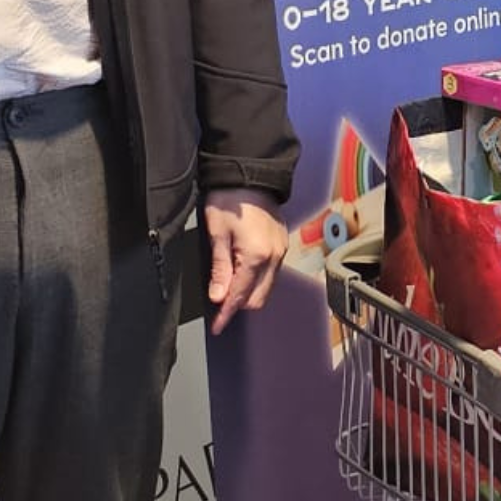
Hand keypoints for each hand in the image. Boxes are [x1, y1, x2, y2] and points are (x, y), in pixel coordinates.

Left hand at [201, 189, 287, 335]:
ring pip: (267, 287)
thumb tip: (218, 297)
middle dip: (238, 306)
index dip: (226, 314)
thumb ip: (220, 269)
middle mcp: (274, 256)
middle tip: (219, 306)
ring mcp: (282, 250)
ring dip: (249, 293)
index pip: (240, 296)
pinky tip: (243, 274)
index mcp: (257, 256)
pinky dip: (258, 279)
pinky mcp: (283, 243)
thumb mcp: (217, 234)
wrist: (250, 174)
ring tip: (229, 289)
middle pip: (258, 298)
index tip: (217, 326)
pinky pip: (273, 272)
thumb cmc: (230, 199)